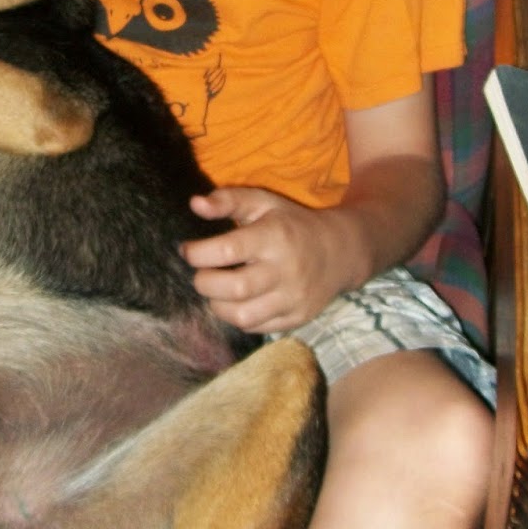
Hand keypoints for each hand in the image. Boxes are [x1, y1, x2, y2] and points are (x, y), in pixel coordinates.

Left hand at [181, 188, 363, 334]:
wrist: (340, 251)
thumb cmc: (291, 224)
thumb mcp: (263, 203)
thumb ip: (228, 200)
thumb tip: (194, 204)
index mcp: (274, 236)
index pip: (228, 250)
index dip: (198, 253)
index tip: (188, 251)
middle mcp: (286, 270)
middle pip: (234, 288)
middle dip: (205, 283)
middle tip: (201, 274)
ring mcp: (293, 298)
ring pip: (242, 315)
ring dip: (218, 305)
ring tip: (216, 290)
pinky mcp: (296, 318)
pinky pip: (256, 328)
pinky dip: (238, 317)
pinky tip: (236, 302)